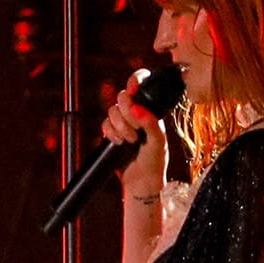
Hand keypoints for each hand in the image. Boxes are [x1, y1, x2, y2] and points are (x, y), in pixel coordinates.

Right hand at [101, 71, 166, 191]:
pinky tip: (120, 143)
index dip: (135, 82)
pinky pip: (105, 124)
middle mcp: (136, 113)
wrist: (141, 181)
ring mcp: (123, 123)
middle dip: (127, 112)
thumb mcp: (158, 141)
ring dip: (120, 126)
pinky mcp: (112, 133)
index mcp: (150, 110)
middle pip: (122, 96)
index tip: (134, 91)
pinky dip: (111, 133)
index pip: (141, 85)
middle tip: (136, 129)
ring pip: (112, 111)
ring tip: (131, 140)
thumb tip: (137, 108)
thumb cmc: (155, 161)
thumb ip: (151, 123)